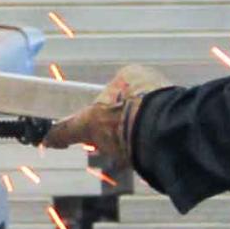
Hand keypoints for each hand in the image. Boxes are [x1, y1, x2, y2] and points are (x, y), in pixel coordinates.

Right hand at [44, 62, 171, 185]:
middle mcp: (152, 81)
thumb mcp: (87, 125)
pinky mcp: (182, 117)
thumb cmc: (122, 120)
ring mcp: (169, 98)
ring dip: (139, 137)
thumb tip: (46, 138)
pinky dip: (155, 143)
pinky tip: (149, 154)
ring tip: (134, 154)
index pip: (110, 95)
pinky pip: (163, 130)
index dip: (103, 115)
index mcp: (128, 74)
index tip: (101, 133)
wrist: (160, 133)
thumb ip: (66, 130)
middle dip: (122, 127)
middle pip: (129, 108)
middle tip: (116, 146)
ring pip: (147, 120)